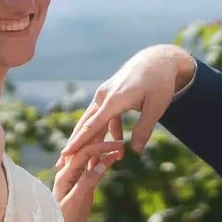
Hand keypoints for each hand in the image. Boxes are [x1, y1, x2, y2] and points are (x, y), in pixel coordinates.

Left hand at [50, 140, 121, 221]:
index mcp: (64, 175)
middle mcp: (69, 174)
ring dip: (104, 152)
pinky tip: (114, 159)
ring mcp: (76, 180)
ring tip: (120, 147)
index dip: (100, 146)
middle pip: (86, 153)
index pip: (82, 153)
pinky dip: (103, 164)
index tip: (117, 144)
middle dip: (102, 145)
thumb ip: (86, 182)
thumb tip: (101, 164)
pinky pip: (93, 171)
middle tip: (122, 142)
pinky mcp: (82, 187)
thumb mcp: (75, 202)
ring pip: (91, 160)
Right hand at [63, 44, 196, 166]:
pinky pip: (104, 115)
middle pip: (85, 124)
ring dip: (91, 139)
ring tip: (86, 158)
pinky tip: (117, 143)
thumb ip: (144, 128)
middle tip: (62, 162)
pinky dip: (107, 129)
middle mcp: (104, 96)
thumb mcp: (157, 106)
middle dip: (75, 144)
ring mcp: (105, 94)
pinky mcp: (110, 95)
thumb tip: (135, 151)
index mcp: (114, 99)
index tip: (66, 153)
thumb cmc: (160, 82)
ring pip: (93, 120)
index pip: (92, 125)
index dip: (79, 141)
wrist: (158, 59)